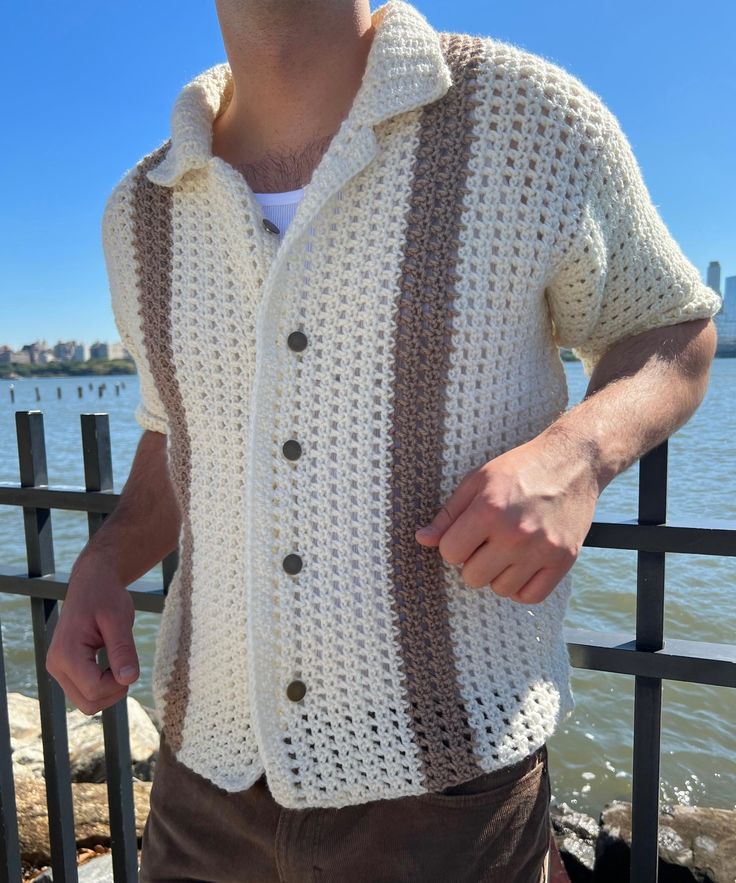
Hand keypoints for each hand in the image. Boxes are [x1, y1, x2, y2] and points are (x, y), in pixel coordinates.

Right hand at [46, 551, 139, 714]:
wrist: (91, 583)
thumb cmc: (105, 596)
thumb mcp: (119, 619)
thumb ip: (123, 650)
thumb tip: (129, 679)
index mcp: (65, 653)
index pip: (94, 689)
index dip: (118, 684)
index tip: (130, 664)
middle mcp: (56, 665)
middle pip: (89, 703)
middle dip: (114, 691)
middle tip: (127, 664)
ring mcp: (58, 669)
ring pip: (86, 702)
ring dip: (109, 690)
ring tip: (119, 662)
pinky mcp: (66, 670)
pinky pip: (85, 692)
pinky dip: (103, 686)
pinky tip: (112, 665)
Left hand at [414, 431, 599, 603]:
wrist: (573, 462)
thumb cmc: (520, 468)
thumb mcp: (477, 480)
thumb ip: (448, 514)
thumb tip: (422, 540)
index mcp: (488, 510)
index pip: (450, 553)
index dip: (454, 544)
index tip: (467, 533)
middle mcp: (515, 534)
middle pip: (472, 577)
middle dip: (473, 561)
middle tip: (487, 542)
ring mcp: (542, 549)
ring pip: (500, 589)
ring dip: (497, 574)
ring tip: (506, 550)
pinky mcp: (564, 560)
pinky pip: (531, 596)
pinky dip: (522, 587)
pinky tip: (521, 566)